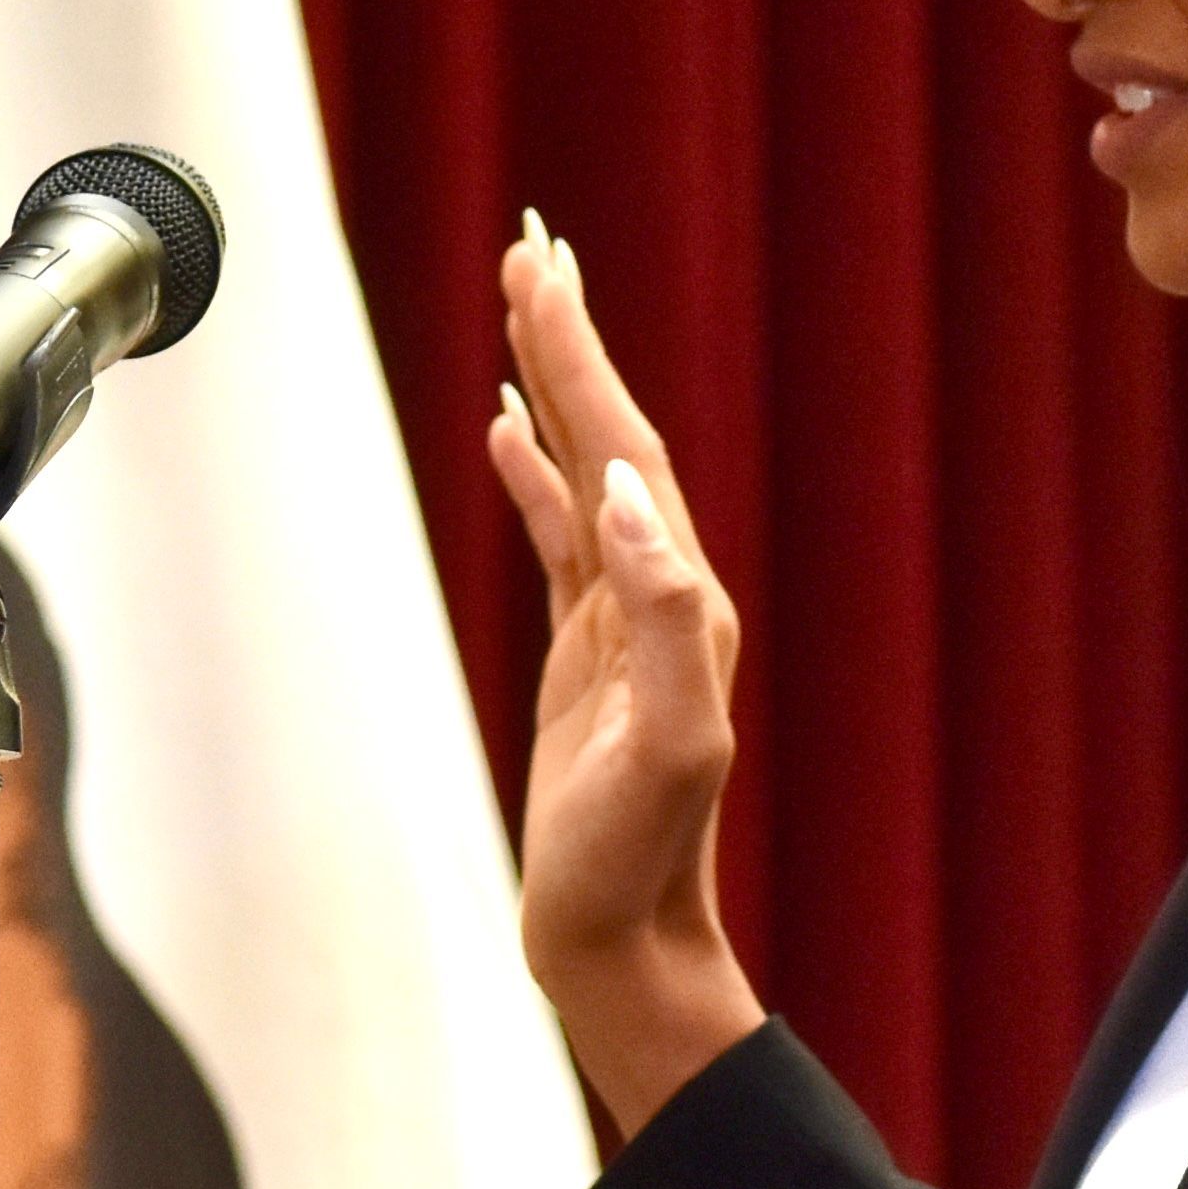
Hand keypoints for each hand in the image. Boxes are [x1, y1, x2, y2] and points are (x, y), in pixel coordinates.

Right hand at [480, 214, 764, 1134]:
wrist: (621, 939)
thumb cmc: (637, 858)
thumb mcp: (664, 744)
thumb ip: (660, 618)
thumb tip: (625, 496)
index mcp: (680, 598)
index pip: (625, 448)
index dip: (580, 360)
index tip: (544, 276)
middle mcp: (660, 590)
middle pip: (610, 435)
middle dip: (569, 341)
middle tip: (534, 249)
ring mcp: (620, 617)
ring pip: (584, 468)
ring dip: (552, 386)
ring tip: (522, 304)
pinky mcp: (586, 649)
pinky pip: (558, 531)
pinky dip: (534, 469)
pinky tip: (507, 428)